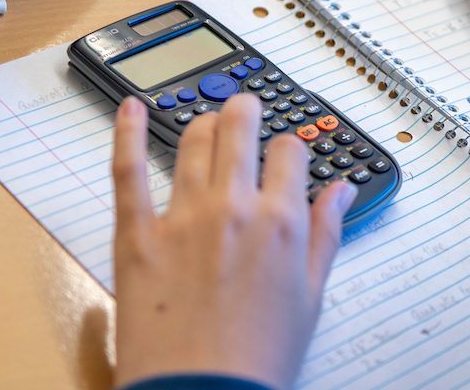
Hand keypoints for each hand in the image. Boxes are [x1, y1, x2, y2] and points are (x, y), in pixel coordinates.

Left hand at [111, 95, 357, 388]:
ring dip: (204, 121)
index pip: (290, 153)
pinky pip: (128, 170)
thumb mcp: (310, 296)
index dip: (291, 147)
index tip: (286, 154)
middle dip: (247, 111)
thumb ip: (325, 235)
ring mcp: (182, 217)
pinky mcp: (137, 235)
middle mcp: (234, 209)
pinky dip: (127, 133)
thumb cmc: (258, 358)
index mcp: (281, 223)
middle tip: (246, 110)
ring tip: (206, 119)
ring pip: (194, 141)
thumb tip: (342, 193)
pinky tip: (130, 109)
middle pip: (241, 130)